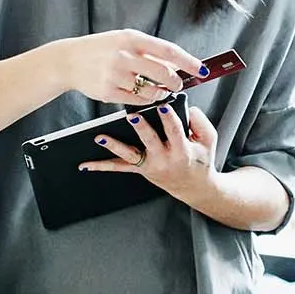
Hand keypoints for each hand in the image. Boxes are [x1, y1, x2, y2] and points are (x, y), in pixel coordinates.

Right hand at [54, 29, 207, 107]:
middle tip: (177, 84)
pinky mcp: (108, 92)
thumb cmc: (102, 49)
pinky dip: (146, 101)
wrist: (69, 61)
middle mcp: (124, 56)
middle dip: (175, 82)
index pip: (168, 51)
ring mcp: (115, 75)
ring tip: (161, 91)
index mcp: (131, 39)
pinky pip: (137, 101)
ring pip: (151, 90)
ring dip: (162, 93)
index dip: (188, 62)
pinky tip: (146, 96)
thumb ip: (149, 51)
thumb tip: (175, 65)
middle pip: (163, 73)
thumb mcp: (124, 40)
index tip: (201, 70)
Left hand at [79, 104, 220, 197]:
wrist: (194, 187)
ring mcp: (149, 166)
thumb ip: (200, 121)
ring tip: (101, 138)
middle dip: (141, 128)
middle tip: (132, 116)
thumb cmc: (201, 159)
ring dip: (114, 146)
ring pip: (130, 155)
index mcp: (182, 151)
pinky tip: (85, 165)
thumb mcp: (209, 140)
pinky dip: (101, 166)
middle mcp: (164, 159)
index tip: (163, 105)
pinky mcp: (140, 170)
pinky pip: (119, 168)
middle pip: (150, 141)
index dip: (168, 118)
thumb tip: (186, 107)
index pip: (175, 131)